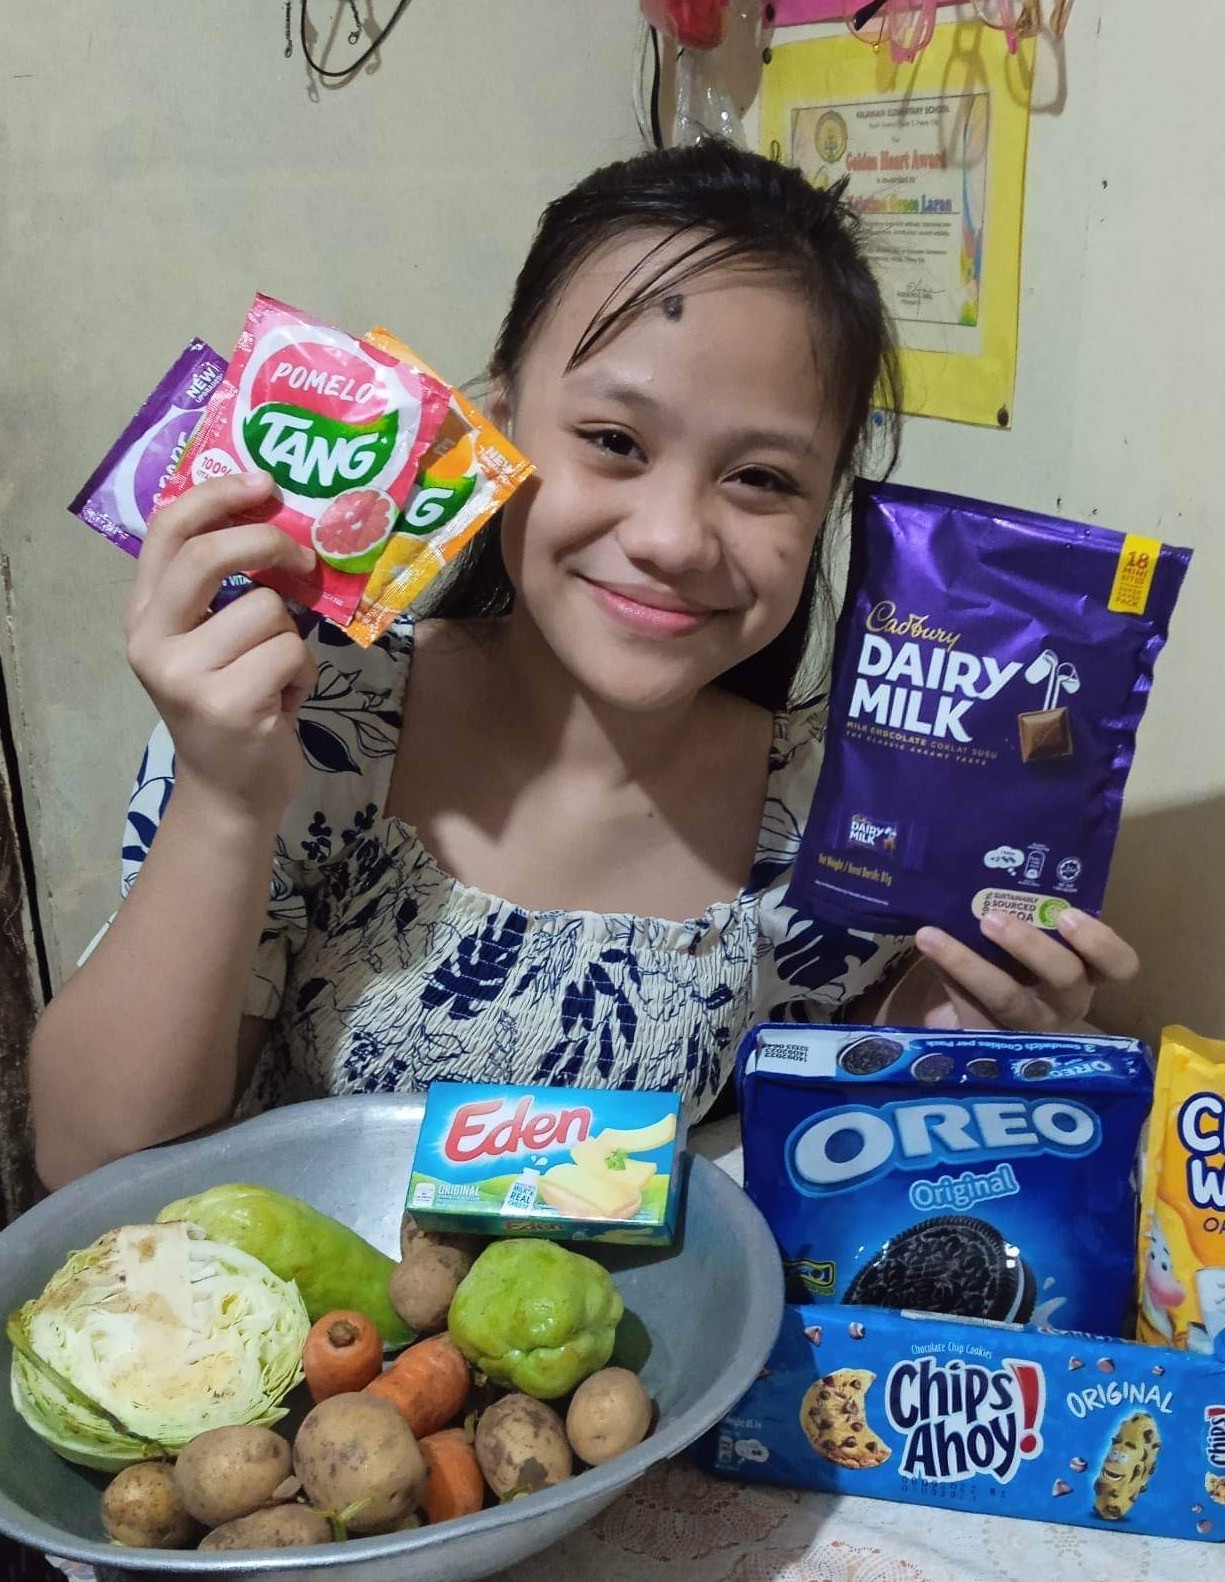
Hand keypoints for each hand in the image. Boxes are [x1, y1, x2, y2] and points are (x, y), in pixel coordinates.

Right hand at [125, 473, 318, 823]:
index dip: (216, 495)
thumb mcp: (208, 642)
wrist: (230, 793)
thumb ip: (221, 589)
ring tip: (278, 673)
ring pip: (269, 610)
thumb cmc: (232, 705)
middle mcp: (152, 642)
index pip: (167, 531)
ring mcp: (186, 675)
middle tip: (302, 559)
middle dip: (269, 544)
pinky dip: (304, 674)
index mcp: (143, 616)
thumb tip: (280, 519)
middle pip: (210, 555)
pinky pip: (292, 652)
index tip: (264, 482)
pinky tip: (285, 701)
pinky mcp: (230, 704)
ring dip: (292, 638)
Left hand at [881, 908, 1139, 1032]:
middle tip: (993, 917)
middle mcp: (1064, 1005)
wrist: (962, 1014)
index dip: (1101, 944)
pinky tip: (926, 945)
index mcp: (1084, 973)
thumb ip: (1024, 911)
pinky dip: (944, 974)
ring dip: (971, 965)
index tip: (1068, 915)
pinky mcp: (988, 1043)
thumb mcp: (1022, 937)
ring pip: (1009, 1001)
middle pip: (1065, 980)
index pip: (1119, 966)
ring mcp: (1026, 1029)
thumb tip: (993, 860)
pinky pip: (966, 1009)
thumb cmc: (1006, 961)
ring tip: (935, 935)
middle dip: (1031, 946)